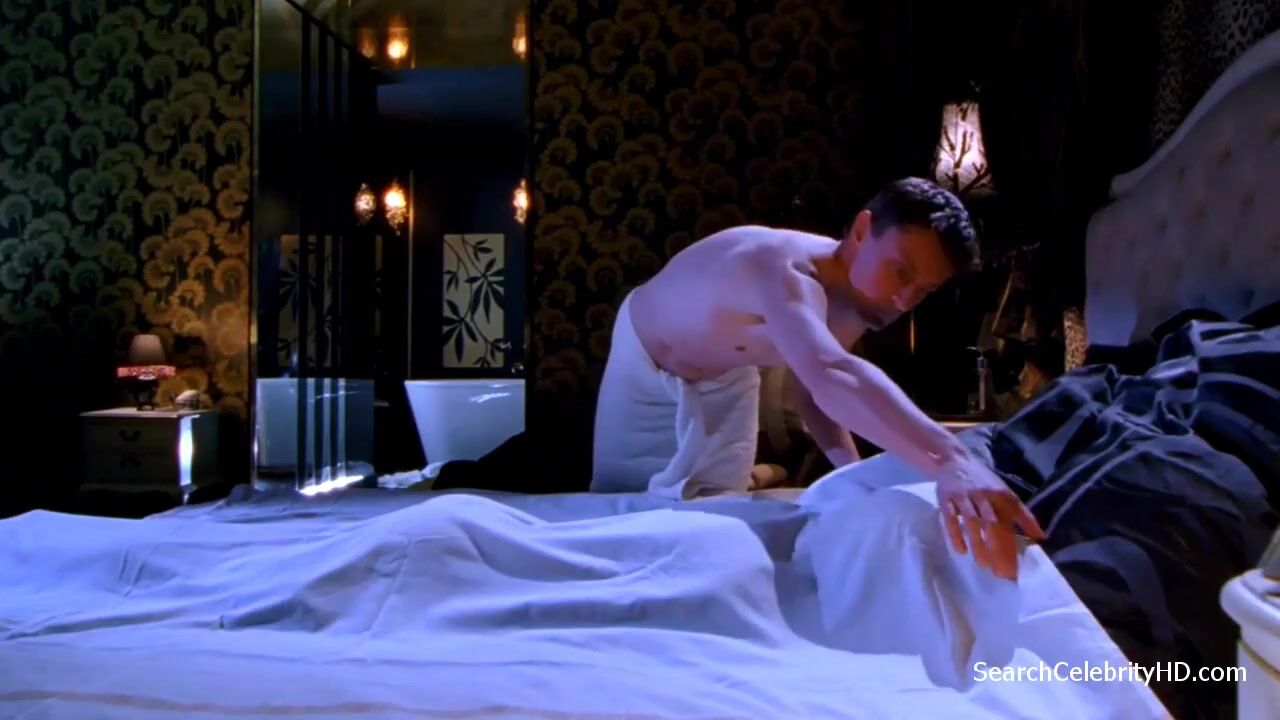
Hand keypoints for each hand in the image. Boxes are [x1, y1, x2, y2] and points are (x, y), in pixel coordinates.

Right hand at [934, 454, 1045, 580]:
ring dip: (979, 544)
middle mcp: (984, 495)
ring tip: (984, 565)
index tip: (1032, 552)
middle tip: (1003, 572)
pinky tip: (961, 551)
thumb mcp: (1004, 493)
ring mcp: (964, 496)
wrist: (954, 460)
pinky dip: (955, 534)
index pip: (1017, 514)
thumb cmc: (982, 482)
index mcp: (1001, 494)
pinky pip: (949, 518)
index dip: (1025, 531)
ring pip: (972, 522)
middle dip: (999, 548)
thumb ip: (1020, 514)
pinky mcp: (946, 498)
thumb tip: (1041, 537)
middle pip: (993, 524)